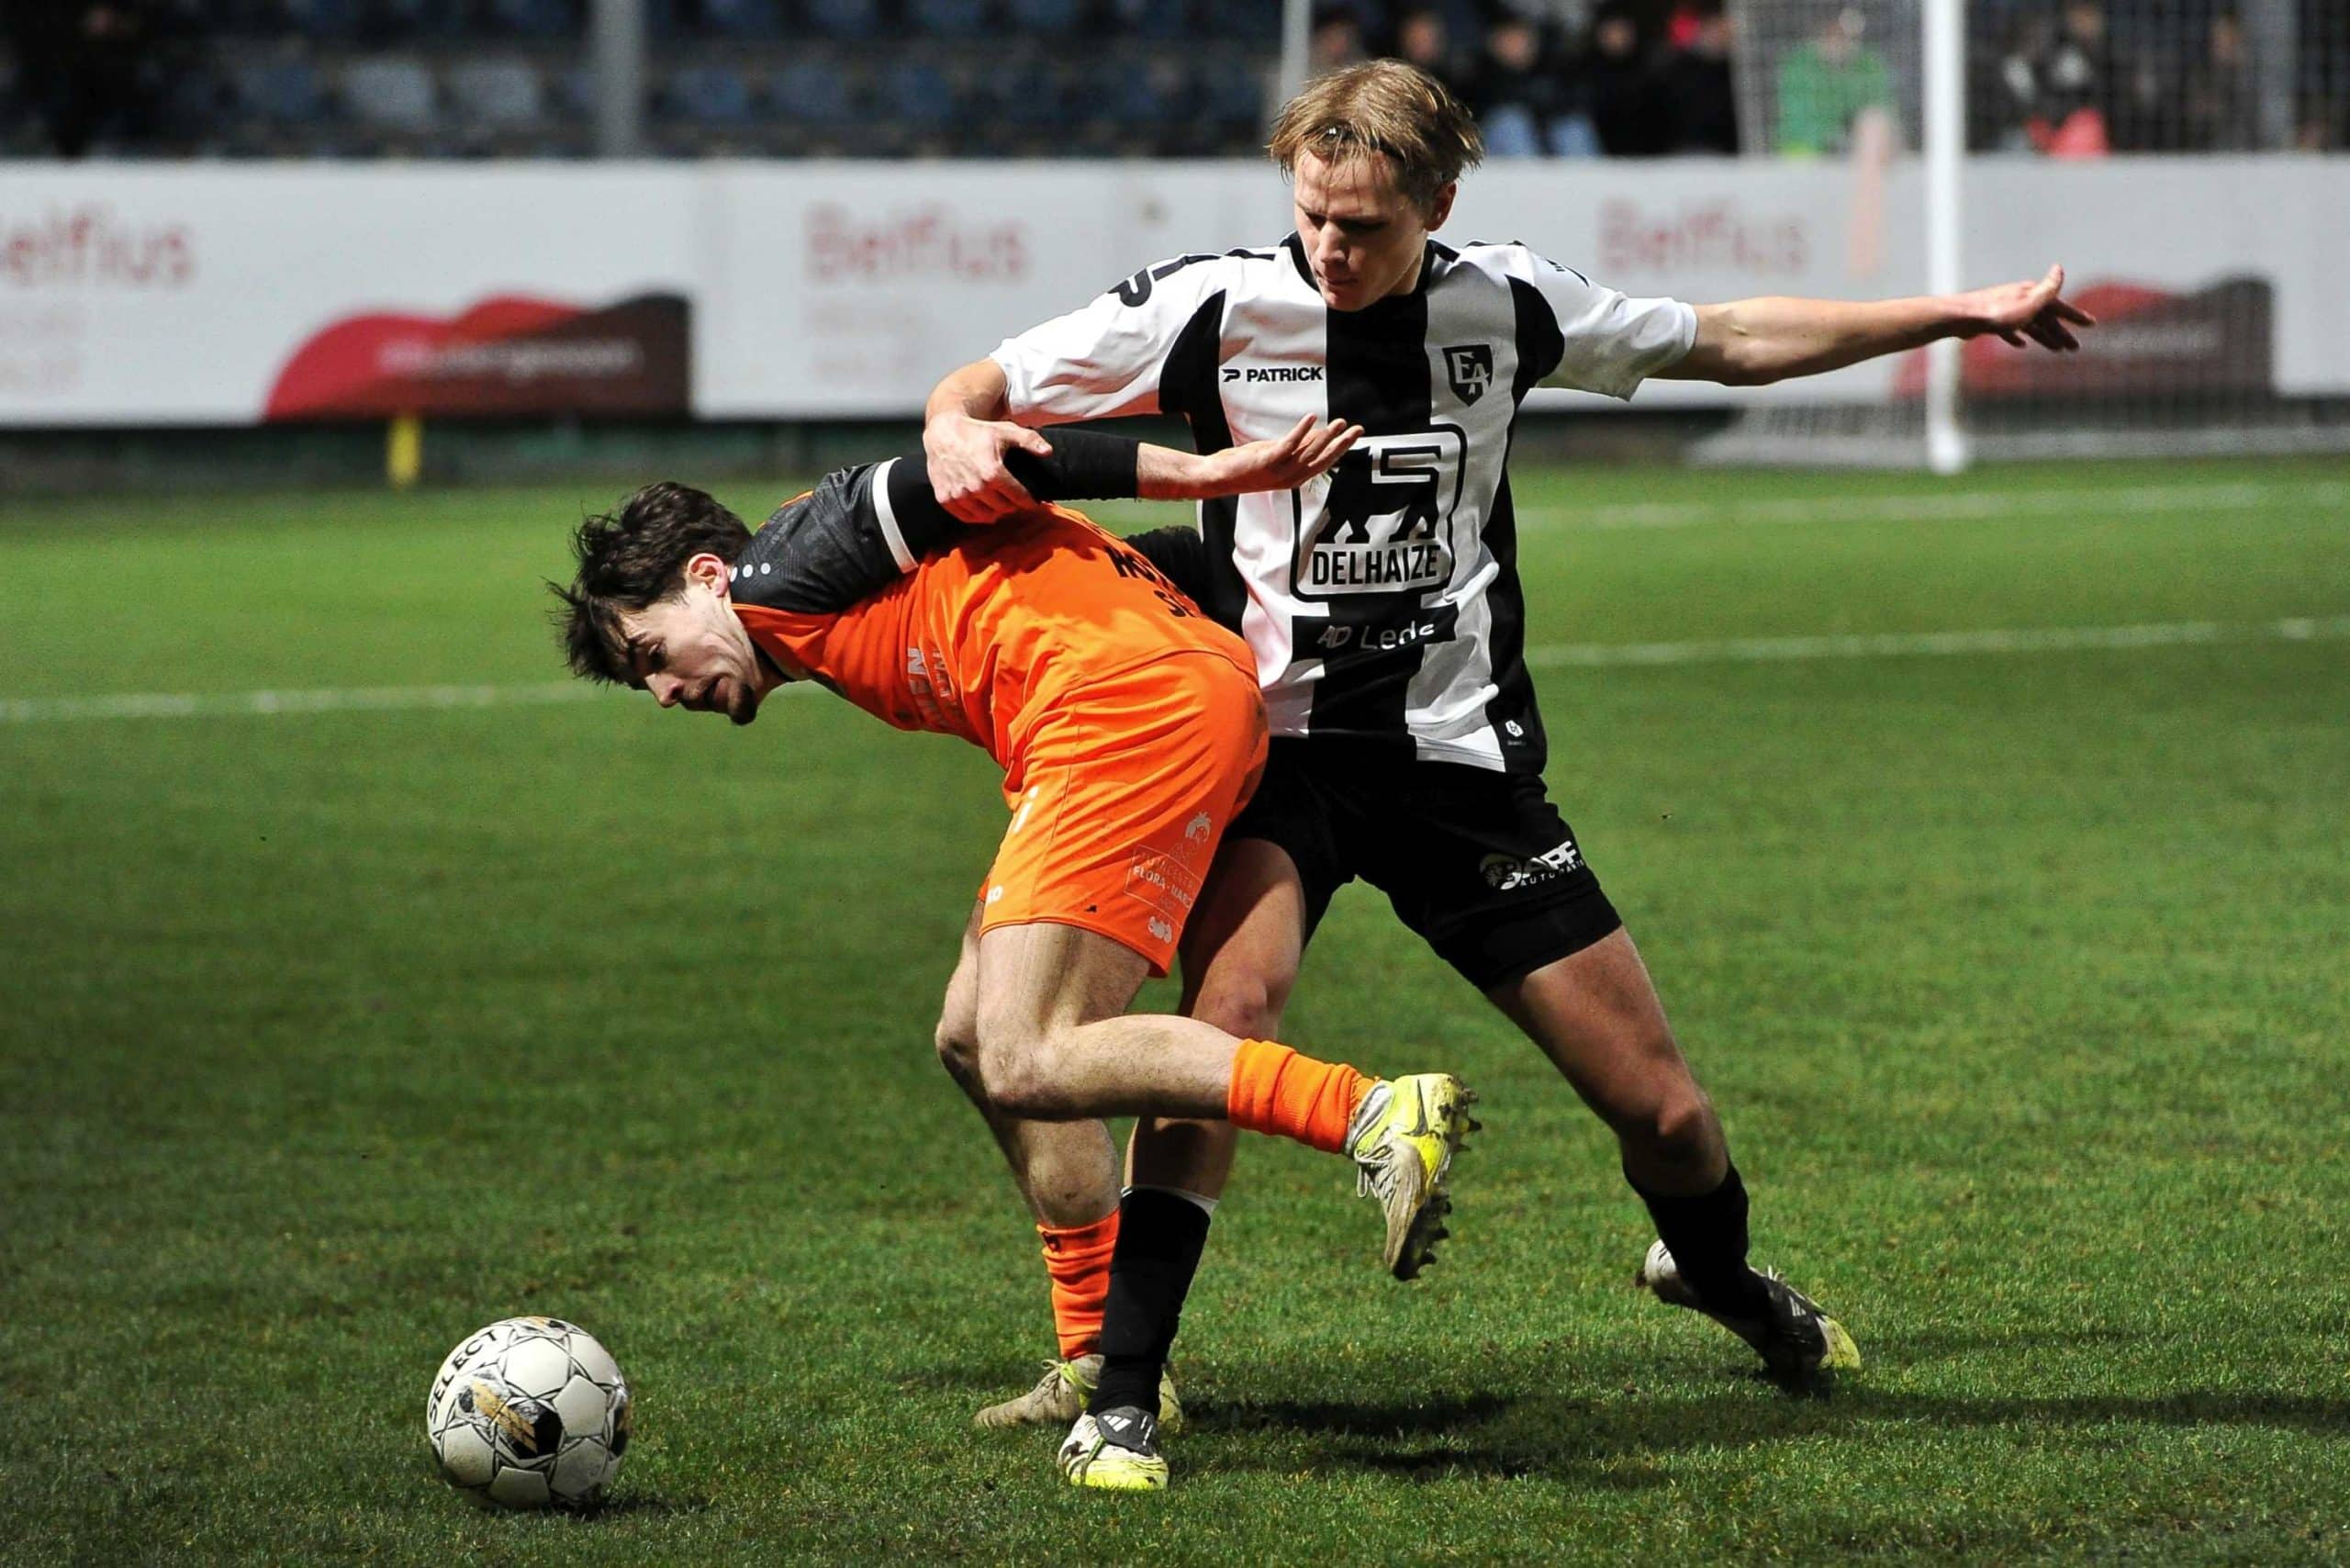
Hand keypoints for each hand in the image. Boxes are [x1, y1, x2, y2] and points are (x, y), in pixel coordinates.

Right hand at [923, 411, 1052, 521]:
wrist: (944, 433)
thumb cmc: (977, 432)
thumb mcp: (1006, 431)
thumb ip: (1030, 441)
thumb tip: (1048, 452)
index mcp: (993, 473)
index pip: (1019, 498)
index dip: (1029, 501)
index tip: (1032, 502)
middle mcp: (976, 487)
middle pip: (1004, 509)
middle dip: (1012, 506)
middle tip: (1015, 501)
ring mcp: (959, 494)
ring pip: (986, 516)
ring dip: (996, 513)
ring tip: (1000, 505)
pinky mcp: (945, 498)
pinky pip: (966, 517)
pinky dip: (976, 516)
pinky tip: (983, 509)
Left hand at [1190, 415, 1362, 498]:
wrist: (1218, 477)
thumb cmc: (1245, 466)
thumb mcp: (1275, 455)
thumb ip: (1296, 446)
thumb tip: (1318, 433)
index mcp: (1295, 477)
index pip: (1324, 462)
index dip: (1340, 448)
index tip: (1354, 434)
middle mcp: (1291, 477)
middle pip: (1322, 460)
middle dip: (1341, 444)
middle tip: (1358, 430)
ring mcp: (1279, 471)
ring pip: (1309, 453)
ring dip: (1326, 436)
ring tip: (1340, 422)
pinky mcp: (1267, 461)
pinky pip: (1289, 445)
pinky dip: (1302, 431)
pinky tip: (1312, 418)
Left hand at [1953, 263, 2096, 351]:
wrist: (1962, 317)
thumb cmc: (1997, 313)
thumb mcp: (2028, 302)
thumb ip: (2047, 289)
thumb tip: (2059, 268)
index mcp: (2032, 296)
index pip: (2059, 307)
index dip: (2075, 316)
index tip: (2092, 325)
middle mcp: (2020, 301)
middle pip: (2046, 319)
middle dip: (2062, 332)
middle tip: (2075, 348)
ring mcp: (2005, 311)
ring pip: (2030, 325)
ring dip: (2044, 337)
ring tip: (2056, 350)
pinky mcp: (1991, 322)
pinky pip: (2009, 331)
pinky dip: (2018, 337)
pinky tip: (2022, 346)